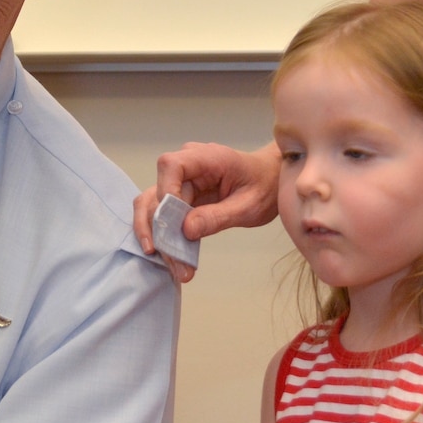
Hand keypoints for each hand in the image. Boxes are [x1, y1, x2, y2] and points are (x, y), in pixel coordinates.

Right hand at [132, 142, 279, 283]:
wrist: (270, 181)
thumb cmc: (264, 186)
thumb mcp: (249, 206)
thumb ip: (218, 216)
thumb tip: (186, 230)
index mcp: (206, 157)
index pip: (170, 166)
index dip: (166, 193)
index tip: (174, 224)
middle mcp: (187, 164)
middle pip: (157, 192)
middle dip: (161, 229)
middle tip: (175, 260)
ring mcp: (180, 180)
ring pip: (152, 204)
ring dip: (157, 235)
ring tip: (173, 264)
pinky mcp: (180, 195)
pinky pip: (162, 213)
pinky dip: (164, 235)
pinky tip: (173, 256)